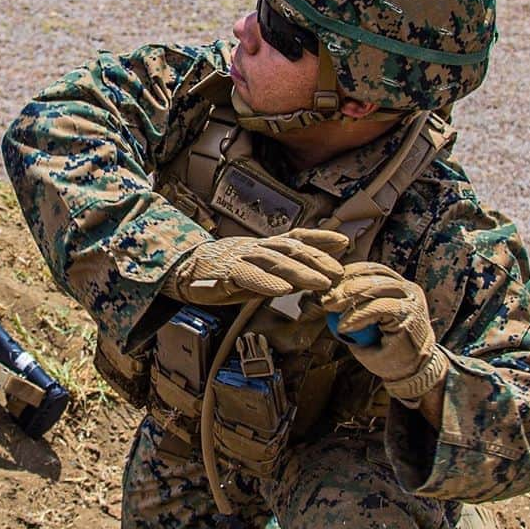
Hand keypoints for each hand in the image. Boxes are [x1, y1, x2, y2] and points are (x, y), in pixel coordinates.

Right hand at [164, 229, 348, 305]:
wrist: (185, 271)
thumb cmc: (225, 272)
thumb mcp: (258, 269)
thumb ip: (284, 270)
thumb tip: (315, 275)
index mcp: (264, 246)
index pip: (295, 238)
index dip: (319, 239)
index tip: (344, 242)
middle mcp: (255, 248)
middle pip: (290, 250)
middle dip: (317, 260)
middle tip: (338, 272)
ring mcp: (240, 258)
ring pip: (273, 262)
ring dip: (299, 272)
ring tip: (321, 282)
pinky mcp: (225, 273)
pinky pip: (248, 276)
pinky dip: (266, 282)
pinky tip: (283, 290)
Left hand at [320, 262, 448, 401]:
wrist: (412, 373)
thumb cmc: (385, 348)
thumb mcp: (364, 324)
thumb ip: (351, 308)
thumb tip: (323, 295)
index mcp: (397, 285)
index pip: (370, 269)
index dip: (347, 274)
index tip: (325, 284)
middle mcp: (407, 289)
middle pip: (372, 275)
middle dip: (344, 285)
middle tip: (324, 299)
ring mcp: (411, 300)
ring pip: (376, 287)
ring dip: (348, 297)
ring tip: (330, 308)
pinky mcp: (411, 314)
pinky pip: (380, 308)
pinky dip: (359, 316)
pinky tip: (344, 325)